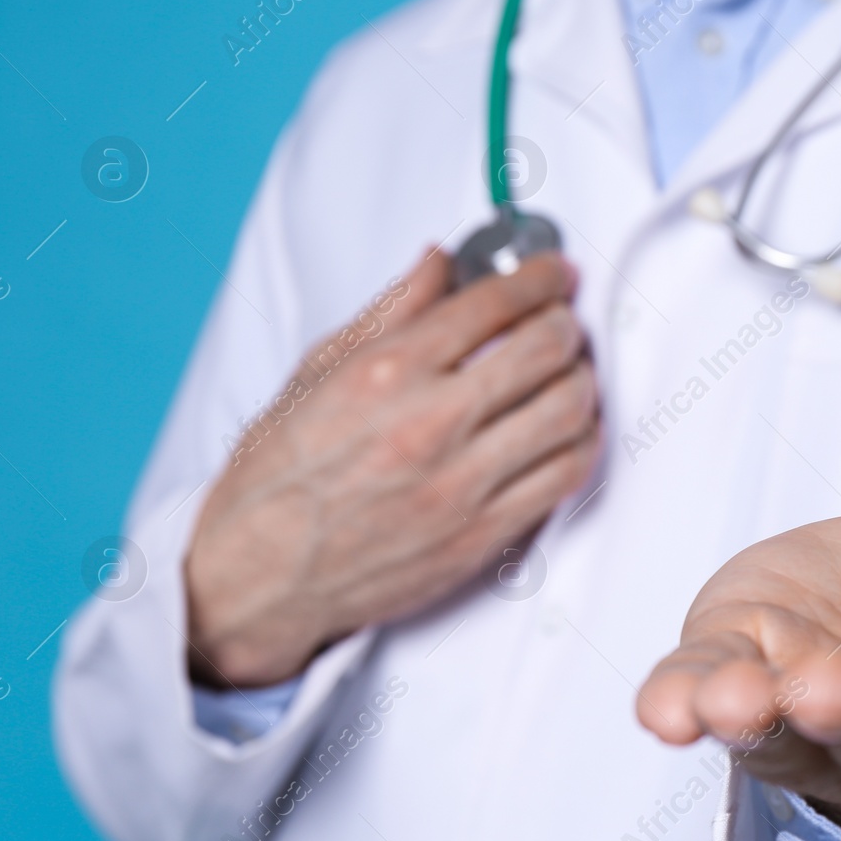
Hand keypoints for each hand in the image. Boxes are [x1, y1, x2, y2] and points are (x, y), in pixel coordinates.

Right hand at [184, 249, 599, 686]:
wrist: (258, 578)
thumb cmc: (276, 480)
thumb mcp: (316, 373)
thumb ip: (390, 312)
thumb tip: (437, 262)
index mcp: (386, 374)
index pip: (493, 303)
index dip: (538, 277)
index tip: (552, 273)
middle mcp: (428, 424)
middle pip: (545, 348)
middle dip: (566, 321)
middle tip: (564, 318)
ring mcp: (461, 484)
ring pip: (568, 410)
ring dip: (583, 379)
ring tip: (572, 371)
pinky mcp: (481, 535)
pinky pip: (565, 475)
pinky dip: (583, 440)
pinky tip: (572, 429)